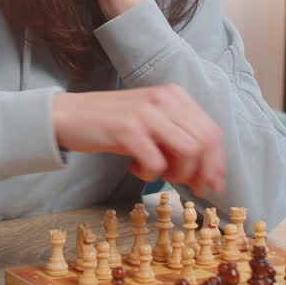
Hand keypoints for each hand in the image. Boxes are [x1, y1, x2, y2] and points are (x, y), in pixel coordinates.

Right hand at [52, 84, 225, 196]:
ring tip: (158, 174)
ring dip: (177, 173)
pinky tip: (135, 169)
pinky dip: (150, 175)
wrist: (68, 115)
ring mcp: (146, 113)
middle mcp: (164, 100)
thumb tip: (206, 172)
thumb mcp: (151, 120)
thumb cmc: (111, 123)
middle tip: (191, 189)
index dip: (217, 162)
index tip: (212, 184)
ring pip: (188, 152)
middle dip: (203, 172)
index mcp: (174, 95)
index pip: (211, 131)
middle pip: (205, 142)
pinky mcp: (127, 130)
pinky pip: (156, 162)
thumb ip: (177, 137)